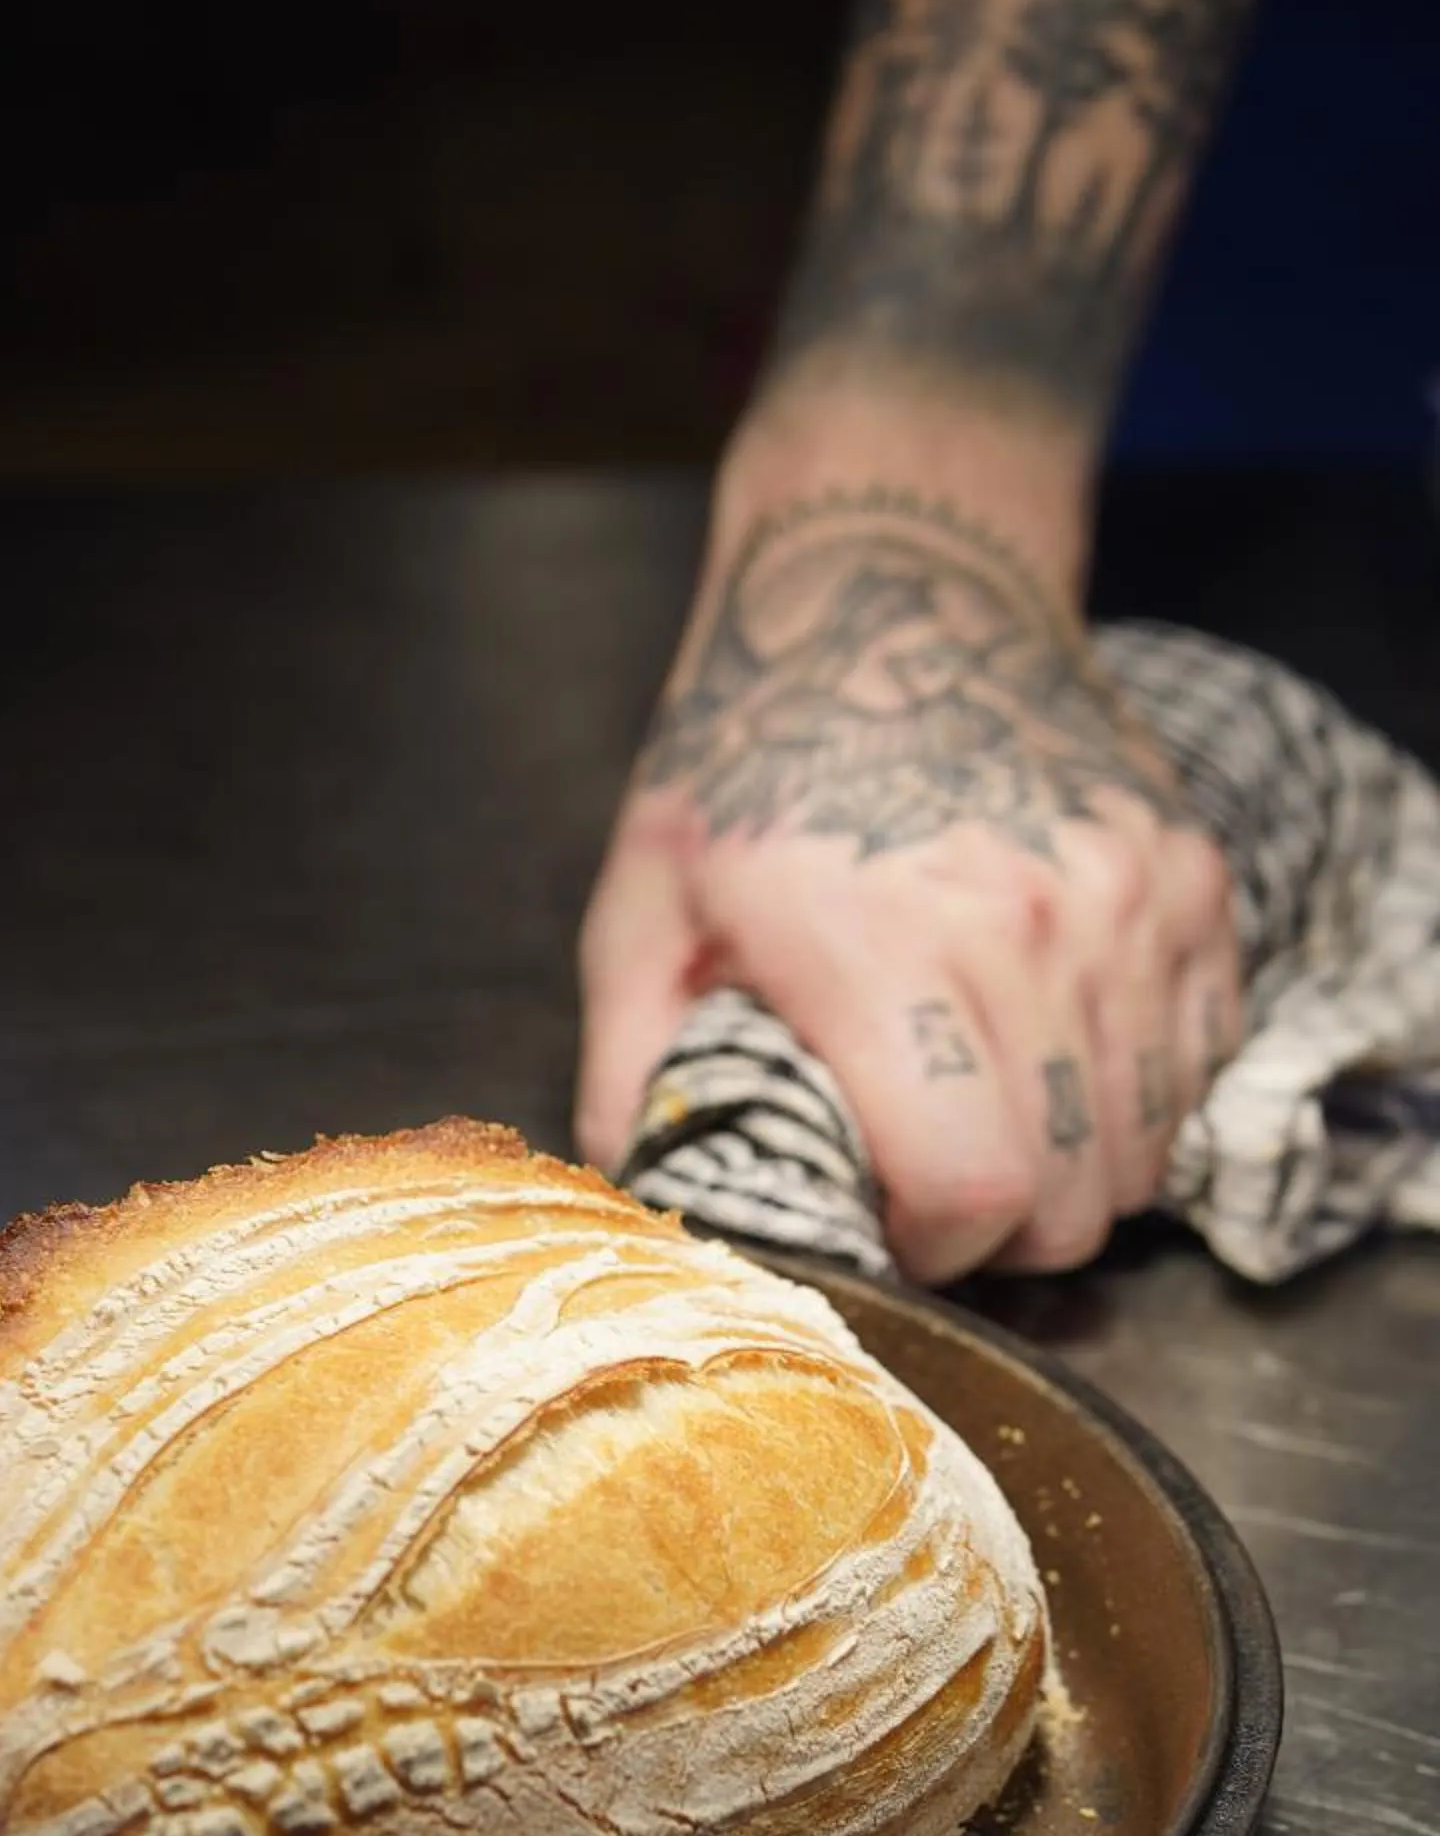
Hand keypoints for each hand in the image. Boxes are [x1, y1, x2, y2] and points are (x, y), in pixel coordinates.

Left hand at [577, 486, 1240, 1282]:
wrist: (891, 587)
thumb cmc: (752, 754)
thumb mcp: (645, 904)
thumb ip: (635, 1068)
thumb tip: (647, 1192)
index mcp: (883, 948)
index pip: (974, 1188)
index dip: (931, 1248)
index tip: (888, 1225)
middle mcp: (1032, 928)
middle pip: (1074, 1199)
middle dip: (1001, 1234)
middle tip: (935, 1181)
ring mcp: (1130, 902)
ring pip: (1147, 1149)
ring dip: (1075, 1170)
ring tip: (992, 1115)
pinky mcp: (1193, 880)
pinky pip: (1201, 1061)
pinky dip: (1140, 1094)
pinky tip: (1056, 1051)